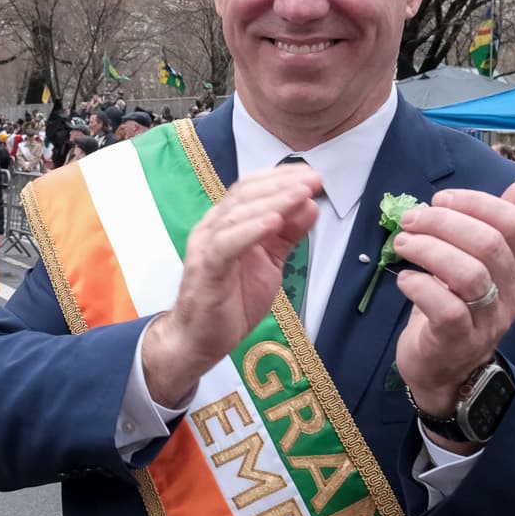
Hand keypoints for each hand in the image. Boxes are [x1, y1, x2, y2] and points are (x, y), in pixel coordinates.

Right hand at [139, 164, 323, 406]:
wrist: (200, 340)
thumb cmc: (232, 301)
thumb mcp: (270, 263)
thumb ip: (287, 235)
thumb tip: (310, 205)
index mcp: (227, 222)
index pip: (252, 188)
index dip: (282, 177)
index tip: (313, 175)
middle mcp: (213, 227)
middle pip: (246, 194)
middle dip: (283, 184)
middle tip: (314, 180)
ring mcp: (206, 245)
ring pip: (238, 214)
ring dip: (273, 201)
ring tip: (301, 193)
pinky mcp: (206, 268)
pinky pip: (227, 243)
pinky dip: (251, 229)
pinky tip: (274, 222)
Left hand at [388, 183, 514, 443]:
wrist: (444, 368)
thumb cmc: (458, 305)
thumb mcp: (480, 263)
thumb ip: (499, 225)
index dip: (476, 203)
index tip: (441, 199)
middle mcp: (513, 294)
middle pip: (489, 245)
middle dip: (444, 222)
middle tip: (411, 219)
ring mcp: (489, 320)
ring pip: (469, 274)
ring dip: (429, 250)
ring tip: (403, 243)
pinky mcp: (459, 340)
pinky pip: (447, 308)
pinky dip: (420, 286)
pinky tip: (403, 279)